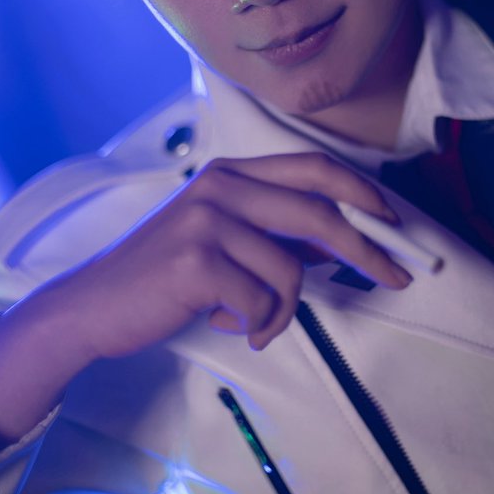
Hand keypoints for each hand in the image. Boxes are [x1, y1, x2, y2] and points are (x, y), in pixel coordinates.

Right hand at [56, 151, 409, 362]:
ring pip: (290, 270)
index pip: (313, 167)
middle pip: (320, 211)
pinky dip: (257, 325)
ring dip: (282, 310)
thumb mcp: (221, 241)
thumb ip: (275, 233)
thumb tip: (341, 242)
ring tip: (252, 322)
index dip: (362, 192)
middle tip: (399, 279)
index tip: (395, 223)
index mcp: (231, 174)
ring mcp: (207, 221)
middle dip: (368, 249)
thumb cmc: (164, 277)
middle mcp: (221, 187)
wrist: (94, 305)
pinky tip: (228, 325)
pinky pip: (262, 301)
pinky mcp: (197, 261)